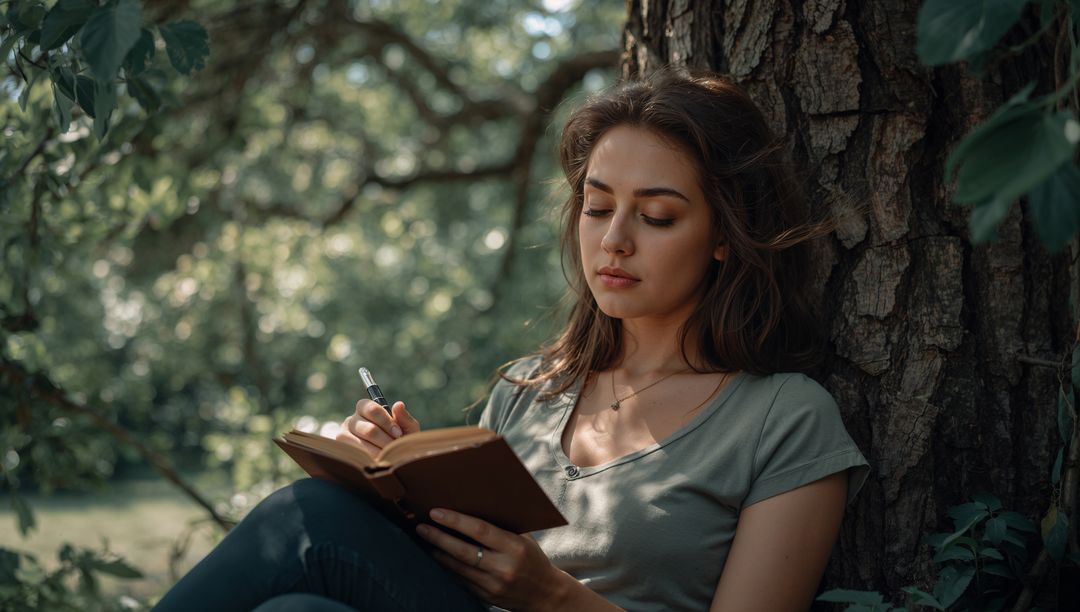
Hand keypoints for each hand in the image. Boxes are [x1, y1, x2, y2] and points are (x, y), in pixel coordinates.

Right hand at [336, 400, 420, 456]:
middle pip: (369, 430)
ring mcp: (343, 435)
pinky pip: (356, 456)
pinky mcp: (342, 451)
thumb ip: (404, 417)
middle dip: (386, 441)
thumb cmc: (398, 440)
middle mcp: (351, 420)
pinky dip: (369, 460)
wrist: (390, 460)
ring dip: (378, 452)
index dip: (387, 422)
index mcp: (365, 408)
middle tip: (394, 449)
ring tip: (387, 457)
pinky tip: (377, 462)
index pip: (373, 409)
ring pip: (362, 444)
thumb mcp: (406, 428)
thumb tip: (399, 405)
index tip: (398, 434)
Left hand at [415, 508, 566, 610]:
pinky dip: (446, 567)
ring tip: (424, 540)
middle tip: (421, 527)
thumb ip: (503, 525)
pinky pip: (460, 580)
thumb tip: (475, 504)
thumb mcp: (525, 538)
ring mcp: (493, 585)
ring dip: (438, 553)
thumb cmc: (533, 559)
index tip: (436, 512)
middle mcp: (503, 567)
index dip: (455, 521)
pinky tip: (438, 557)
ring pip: (457, 567)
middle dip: (438, 537)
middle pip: (463, 551)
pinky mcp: (485, 597)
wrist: (545, 594)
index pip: (480, 530)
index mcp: (515, 547)